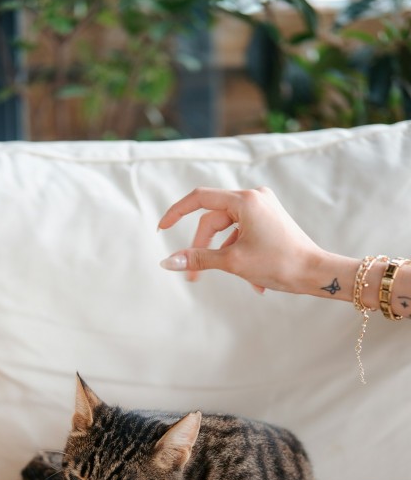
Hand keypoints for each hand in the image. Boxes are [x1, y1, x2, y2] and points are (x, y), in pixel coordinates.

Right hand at [158, 186, 325, 294]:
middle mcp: (254, 197)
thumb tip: (168, 261)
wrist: (317, 273)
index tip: (162, 228)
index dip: (176, 212)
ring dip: (226, 255)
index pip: (200, 199)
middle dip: (204, 247)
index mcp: (245, 201)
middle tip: (195, 277)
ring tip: (239, 280)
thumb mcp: (233, 262)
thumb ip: (198, 259)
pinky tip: (254, 281)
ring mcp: (263, 208)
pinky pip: (243, 234)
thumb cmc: (279, 264)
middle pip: (214, 219)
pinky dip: (241, 254)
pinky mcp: (270, 219)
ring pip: (228, 230)